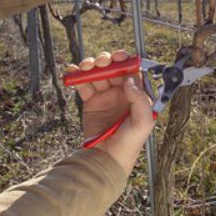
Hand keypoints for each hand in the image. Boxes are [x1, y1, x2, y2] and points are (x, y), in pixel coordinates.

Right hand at [65, 50, 153, 173]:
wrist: (106, 159)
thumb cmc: (129, 144)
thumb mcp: (142, 123)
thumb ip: (140, 100)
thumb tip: (130, 79)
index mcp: (137, 95)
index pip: (132, 72)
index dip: (126, 61)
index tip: (119, 56)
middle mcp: (122, 93)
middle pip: (113, 69)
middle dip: (106, 61)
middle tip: (101, 62)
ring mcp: (105, 96)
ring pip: (98, 73)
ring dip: (91, 66)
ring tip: (85, 66)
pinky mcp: (91, 102)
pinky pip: (84, 84)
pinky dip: (77, 76)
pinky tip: (73, 72)